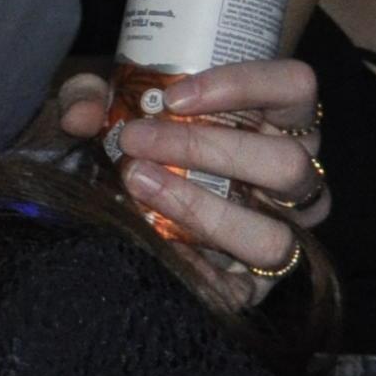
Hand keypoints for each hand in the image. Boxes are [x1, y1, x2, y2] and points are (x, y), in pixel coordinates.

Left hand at [47, 54, 324, 308]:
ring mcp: (281, 231)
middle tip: (133, 141)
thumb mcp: (107, 105)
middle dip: (204, 149)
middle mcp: (292, 175)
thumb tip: (80, 117)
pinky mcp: (255, 282)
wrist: (121, 203)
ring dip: (202, 210)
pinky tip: (154, 248)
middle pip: (286, 162)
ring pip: (274, 232)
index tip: (173, 98)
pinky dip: (198, 272)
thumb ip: (88, 96)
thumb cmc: (134, 139)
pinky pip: (244, 290)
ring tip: (139, 186)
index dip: (245, 86)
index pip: (295, 87)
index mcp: (276, 120)